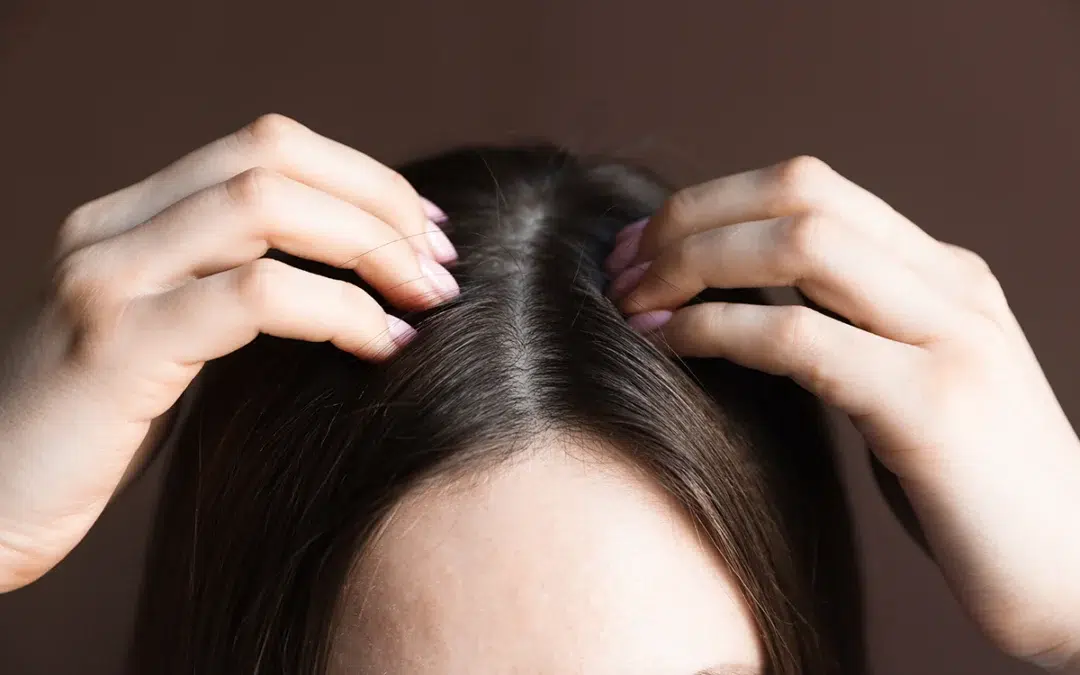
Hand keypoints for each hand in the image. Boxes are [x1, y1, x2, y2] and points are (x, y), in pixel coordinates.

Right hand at [0, 114, 459, 591]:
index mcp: (129, 218)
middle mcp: (112, 229)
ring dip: (370, 246)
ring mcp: (107, 279)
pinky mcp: (115, 346)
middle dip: (379, 204)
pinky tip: (383, 345)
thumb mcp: (166, 341)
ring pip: (265, 207)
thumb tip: (356, 281)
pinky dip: (340, 310)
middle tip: (441, 267)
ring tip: (427, 298)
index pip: (265, 147)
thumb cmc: (92, 437)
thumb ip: (233, 294)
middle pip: (273, 157)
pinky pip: (256, 296)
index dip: (362, 178)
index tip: (424, 232)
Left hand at [605, 156, 1079, 670]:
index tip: (644, 246)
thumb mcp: (904, 384)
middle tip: (622, 268)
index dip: (712, 203)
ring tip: (633, 301)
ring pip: (802, 245)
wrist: (1079, 574)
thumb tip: (733, 306)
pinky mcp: (933, 408)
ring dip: (695, 264)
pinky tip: (672, 346)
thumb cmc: (969, 489)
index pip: (811, 187)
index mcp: (940, 274)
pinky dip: (720, 331)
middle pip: (799, 193)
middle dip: (692, 220)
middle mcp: (949, 287)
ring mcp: (949, 339)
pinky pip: (803, 340)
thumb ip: (844, 332)